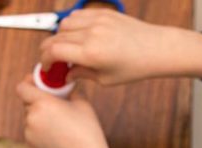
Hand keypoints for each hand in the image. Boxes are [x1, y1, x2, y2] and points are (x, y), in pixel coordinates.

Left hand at [15, 74, 132, 147]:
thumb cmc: (87, 132)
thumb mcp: (82, 104)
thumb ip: (67, 92)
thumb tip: (63, 87)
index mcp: (42, 103)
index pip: (22, 87)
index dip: (28, 83)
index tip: (37, 84)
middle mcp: (31, 117)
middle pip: (27, 102)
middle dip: (38, 101)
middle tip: (54, 103)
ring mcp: (29, 133)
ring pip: (30, 118)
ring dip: (40, 117)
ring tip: (60, 124)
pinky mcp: (30, 145)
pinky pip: (32, 132)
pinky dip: (41, 131)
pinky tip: (57, 137)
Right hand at [39, 9, 201, 85]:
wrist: (156, 48)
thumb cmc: (135, 67)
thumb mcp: (106, 79)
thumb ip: (82, 74)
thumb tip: (66, 74)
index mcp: (91, 54)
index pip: (54, 51)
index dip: (45, 60)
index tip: (47, 67)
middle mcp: (92, 34)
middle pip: (56, 37)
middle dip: (49, 50)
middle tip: (52, 60)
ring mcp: (97, 21)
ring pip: (64, 24)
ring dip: (59, 36)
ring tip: (66, 49)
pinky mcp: (103, 13)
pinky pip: (78, 15)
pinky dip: (72, 25)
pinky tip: (76, 36)